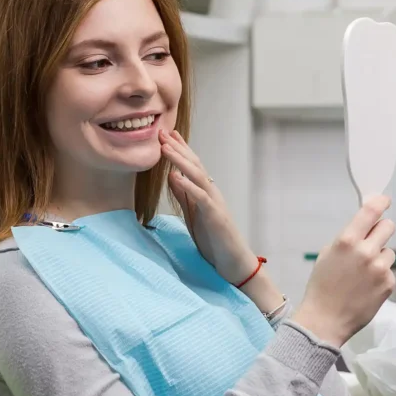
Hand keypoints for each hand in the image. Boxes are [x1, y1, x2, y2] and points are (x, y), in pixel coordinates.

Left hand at [160, 130, 257, 284]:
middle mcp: (211, 192)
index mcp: (205, 191)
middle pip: (194, 165)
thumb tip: (171, 177)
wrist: (233, 262)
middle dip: (178, 148)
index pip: (192, 165)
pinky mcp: (215, 216)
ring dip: (180, 160)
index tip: (166, 134)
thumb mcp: (193, 214)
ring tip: (165, 148)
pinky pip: (201, 197)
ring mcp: (215, 203)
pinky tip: (175, 177)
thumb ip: (184, 195)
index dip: (180, 149)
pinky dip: (188, 185)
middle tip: (162, 132)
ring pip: (198, 175)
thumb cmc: (214, 239)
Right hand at [291, 196, 395, 346]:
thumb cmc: (321, 286)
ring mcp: (380, 268)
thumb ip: (347, 240)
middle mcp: (366, 251)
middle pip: (388, 227)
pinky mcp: (388, 284)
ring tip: (363, 273)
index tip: (385, 201)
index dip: (380, 202)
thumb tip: (363, 230)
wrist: (325, 319)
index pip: (370, 212)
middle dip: (381, 230)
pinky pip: (388, 272)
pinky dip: (380, 277)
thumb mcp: (327, 255)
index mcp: (347, 241)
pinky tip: (366, 287)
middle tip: (373, 240)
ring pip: (389, 251)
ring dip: (380, 257)